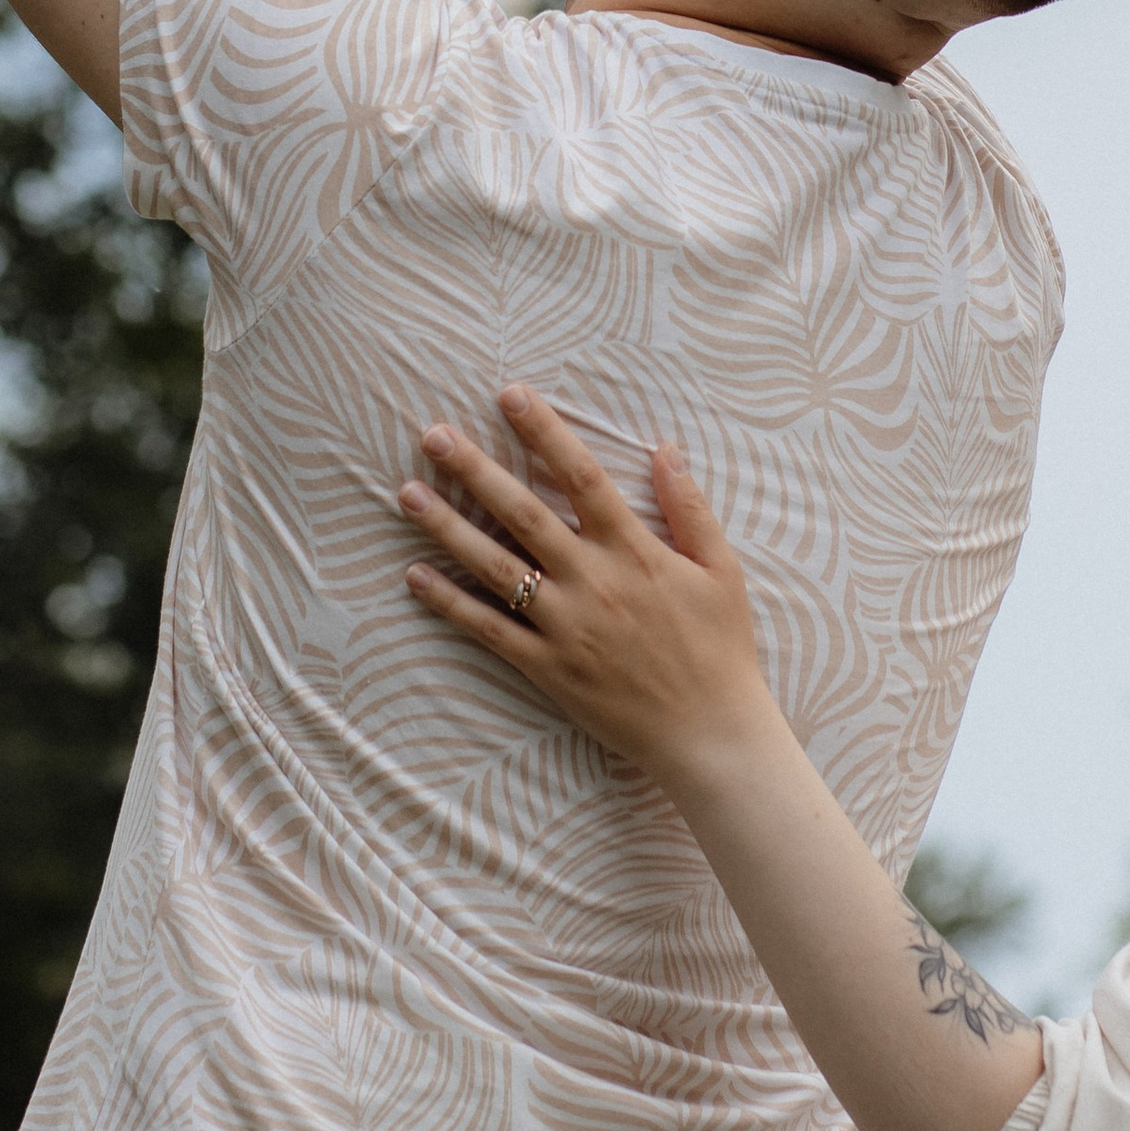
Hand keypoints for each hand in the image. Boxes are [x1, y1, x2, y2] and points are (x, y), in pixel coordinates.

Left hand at [399, 386, 775, 788]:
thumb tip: (664, 447)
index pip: (583, 477)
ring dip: (448, 528)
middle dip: (477, 470)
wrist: (711, 735)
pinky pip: (490, 631)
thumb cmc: (721, 648)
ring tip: (407, 494)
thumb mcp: (721, 570)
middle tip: (433, 435)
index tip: (511, 395)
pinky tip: (414, 577)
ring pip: (495, 568)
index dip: (546, 432)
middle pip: (525, 514)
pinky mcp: (548, 668)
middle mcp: (594, 582)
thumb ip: (689, 506)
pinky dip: (450, 605)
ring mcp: (566, 626)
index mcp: (636, 551)